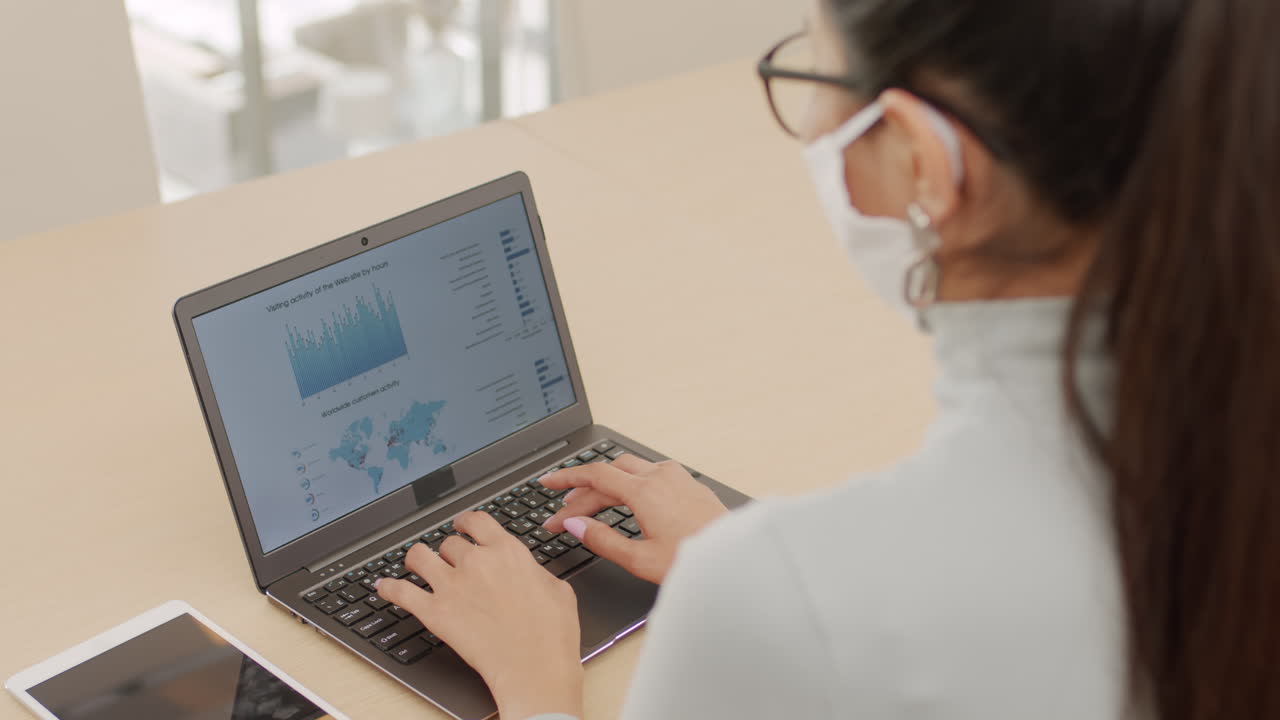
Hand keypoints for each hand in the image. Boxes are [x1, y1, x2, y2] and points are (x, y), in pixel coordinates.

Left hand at [376, 512, 583, 719]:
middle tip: (448, 560)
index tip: (462, 526)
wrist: (535, 669)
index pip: (477, 521)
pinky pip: (401, 592)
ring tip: (416, 564)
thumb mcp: (557, 589)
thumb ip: (534, 571)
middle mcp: (476, 562)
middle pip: (449, 543)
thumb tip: (526, 570)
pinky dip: (389, 587)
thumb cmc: (552, 635)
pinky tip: (383, 586)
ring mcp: (452, 586)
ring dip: (417, 559)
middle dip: (449, 552)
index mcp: (507, 552)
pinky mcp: (435, 613)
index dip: (465, 522)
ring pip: (419, 557)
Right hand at [540, 454, 728, 582]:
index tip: (547, 483)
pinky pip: (651, 473)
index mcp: (645, 491)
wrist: (734, 560)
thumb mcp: (640, 559)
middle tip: (565, 511)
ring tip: (591, 504)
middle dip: (584, 488)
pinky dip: (630, 482)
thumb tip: (576, 525)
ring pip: (631, 468)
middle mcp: (660, 476)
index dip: (566, 479)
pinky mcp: (690, 484)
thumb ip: (602, 540)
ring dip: (607, 483)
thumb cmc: (693, 562)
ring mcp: (678, 477)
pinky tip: (628, 498)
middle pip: (610, 471)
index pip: (594, 475)